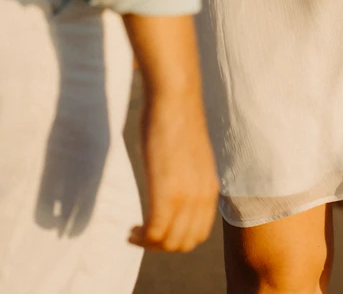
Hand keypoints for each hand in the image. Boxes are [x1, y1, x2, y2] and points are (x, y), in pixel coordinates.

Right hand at [129, 84, 218, 252]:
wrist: (175, 95)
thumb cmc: (177, 117)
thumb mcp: (190, 155)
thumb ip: (188, 175)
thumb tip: (175, 180)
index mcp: (210, 187)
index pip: (199, 234)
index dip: (177, 239)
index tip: (157, 231)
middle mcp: (203, 195)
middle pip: (185, 244)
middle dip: (162, 246)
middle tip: (143, 235)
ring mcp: (186, 195)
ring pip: (170, 243)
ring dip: (150, 245)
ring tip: (135, 233)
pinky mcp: (167, 191)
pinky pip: (155, 232)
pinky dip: (141, 238)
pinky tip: (131, 228)